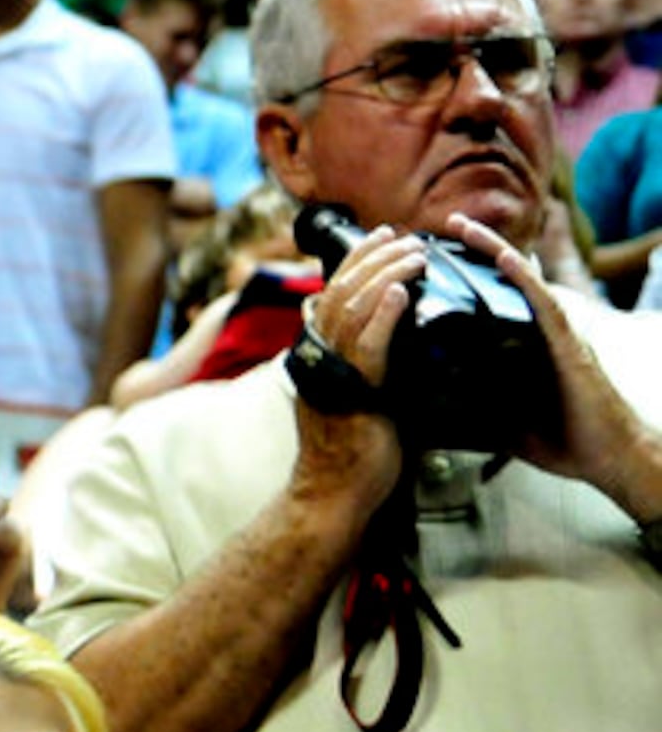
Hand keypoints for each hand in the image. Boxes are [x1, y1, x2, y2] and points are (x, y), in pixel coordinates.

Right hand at [288, 226, 423, 516]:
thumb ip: (369, 366)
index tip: (383, 237)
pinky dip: (383, 313)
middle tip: (402, 236)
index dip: (358, 260)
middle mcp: (320, 355)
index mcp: (320, 353)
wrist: (334, 495)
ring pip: (354, 308)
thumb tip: (397, 341)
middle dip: (373, 257)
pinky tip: (401, 291)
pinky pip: (368, 343)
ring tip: (413, 254)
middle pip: (341, 290)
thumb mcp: (358, 397)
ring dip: (385, 274)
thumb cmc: (351, 453)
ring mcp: (333, 371)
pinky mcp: (354, 390)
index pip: (335, 292)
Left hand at [451, 214, 661, 521]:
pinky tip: (504, 257)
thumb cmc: (561, 439)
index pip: (486, 301)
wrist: (610, 458)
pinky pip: (545, 301)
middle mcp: (539, 330)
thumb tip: (427, 420)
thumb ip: (470, 412)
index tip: (426, 259)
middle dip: (470, 253)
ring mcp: (556, 332)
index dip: (460, 277)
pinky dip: (524, 277)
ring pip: (520, 280)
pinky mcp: (570, 342)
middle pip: (500, 282)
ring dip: (491, 249)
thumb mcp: (502, 423)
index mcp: (520, 344)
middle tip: (439, 226)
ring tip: (462, 226)